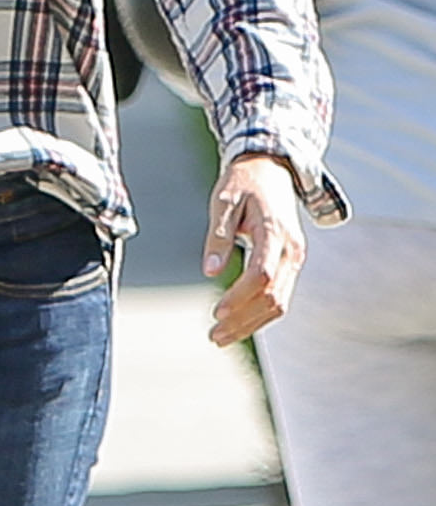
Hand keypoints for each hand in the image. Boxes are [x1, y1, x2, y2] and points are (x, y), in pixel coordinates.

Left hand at [204, 152, 303, 345]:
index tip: (216, 312)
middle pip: (273, 297)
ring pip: (279, 302)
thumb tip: (209, 272)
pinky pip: (280, 295)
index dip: (239, 297)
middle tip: (213, 336)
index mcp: (276, 232)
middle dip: (243, 320)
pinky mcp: (290, 263)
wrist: (271, 168)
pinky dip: (259, 314)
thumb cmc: (243, 182)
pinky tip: (237, 323)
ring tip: (220, 337)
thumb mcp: (223, 201)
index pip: (262, 275)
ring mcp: (295, 258)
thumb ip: (218, 236)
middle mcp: (292, 250)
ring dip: (251, 323)